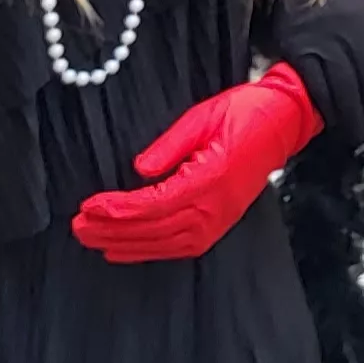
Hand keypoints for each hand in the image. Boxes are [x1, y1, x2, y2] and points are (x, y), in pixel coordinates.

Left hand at [69, 66, 322, 262]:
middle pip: (154, 228)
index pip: (153, 203)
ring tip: (94, 240)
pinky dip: (151, 251)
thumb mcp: (202, 116)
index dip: (118, 209)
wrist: (285, 120)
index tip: (88, 206)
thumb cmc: (245, 112)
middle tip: (78, 227)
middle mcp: (215, 207)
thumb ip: (169, 146)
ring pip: (165, 243)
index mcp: (209, 179)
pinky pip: (182, 246)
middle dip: (113, 230)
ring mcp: (220, 219)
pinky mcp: (222, 222)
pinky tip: (126, 249)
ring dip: (126, 244)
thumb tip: (138, 170)